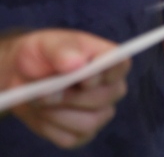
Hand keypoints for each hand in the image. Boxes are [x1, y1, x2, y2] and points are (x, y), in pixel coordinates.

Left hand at [1, 30, 129, 148]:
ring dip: (57, 114)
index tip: (83, 78)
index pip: (121, 65)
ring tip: (40, 100)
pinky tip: (43, 113)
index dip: (105, 74)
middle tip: (45, 91)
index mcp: (109, 59)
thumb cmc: (42, 54)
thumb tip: (76, 64)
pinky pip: (69, 138)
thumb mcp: (48, 44)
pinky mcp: (82, 133)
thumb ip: (63, 51)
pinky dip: (49, 128)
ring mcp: (99, 112)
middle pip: (104, 97)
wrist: (22, 75)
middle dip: (70, 97)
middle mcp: (111, 87)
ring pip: (88, 123)